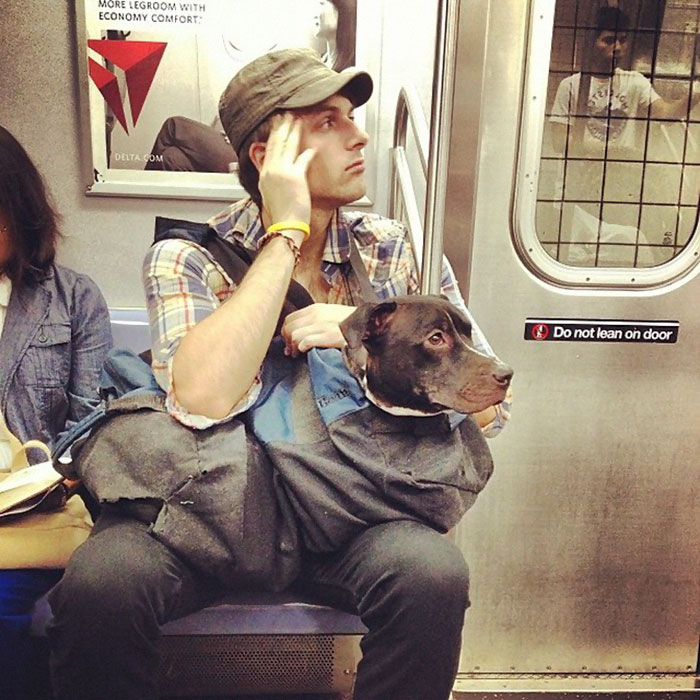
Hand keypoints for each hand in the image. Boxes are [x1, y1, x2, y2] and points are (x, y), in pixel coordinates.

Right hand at [258, 113, 315, 243]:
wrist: (285, 226)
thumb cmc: (281, 216)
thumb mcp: (271, 195)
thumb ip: (274, 181)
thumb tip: (277, 175)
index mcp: (265, 175)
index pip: (268, 149)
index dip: (273, 135)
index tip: (277, 125)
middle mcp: (271, 171)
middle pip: (276, 143)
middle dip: (281, 126)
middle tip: (285, 114)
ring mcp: (282, 172)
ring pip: (287, 145)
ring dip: (293, 131)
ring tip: (297, 120)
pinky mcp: (295, 177)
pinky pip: (303, 159)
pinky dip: (308, 151)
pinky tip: (312, 145)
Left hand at [281, 304, 355, 356]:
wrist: (369, 324)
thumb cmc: (351, 322)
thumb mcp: (331, 314)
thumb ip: (316, 319)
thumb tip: (302, 330)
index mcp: (316, 309)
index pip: (290, 318)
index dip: (285, 331)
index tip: (287, 341)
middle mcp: (316, 315)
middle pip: (289, 327)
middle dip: (286, 341)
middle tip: (290, 351)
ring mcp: (322, 325)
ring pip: (294, 335)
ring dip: (292, 347)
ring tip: (296, 354)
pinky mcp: (328, 336)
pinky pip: (304, 342)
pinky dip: (301, 348)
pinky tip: (305, 353)